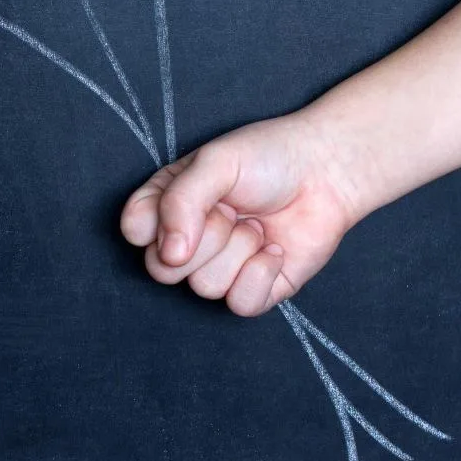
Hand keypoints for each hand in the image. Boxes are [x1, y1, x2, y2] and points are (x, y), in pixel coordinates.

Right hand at [120, 112, 361, 315]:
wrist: (326, 171)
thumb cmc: (266, 157)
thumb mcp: (214, 162)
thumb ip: (180, 202)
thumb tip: (171, 254)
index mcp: (166, 205)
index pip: (134, 232)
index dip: (156, 224)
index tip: (191, 200)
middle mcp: (186, 242)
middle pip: (162, 269)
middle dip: (205, 237)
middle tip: (231, 209)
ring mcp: (220, 269)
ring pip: (205, 286)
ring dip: (239, 250)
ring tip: (257, 224)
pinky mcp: (254, 290)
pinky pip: (240, 304)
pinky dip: (261, 274)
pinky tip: (274, 249)